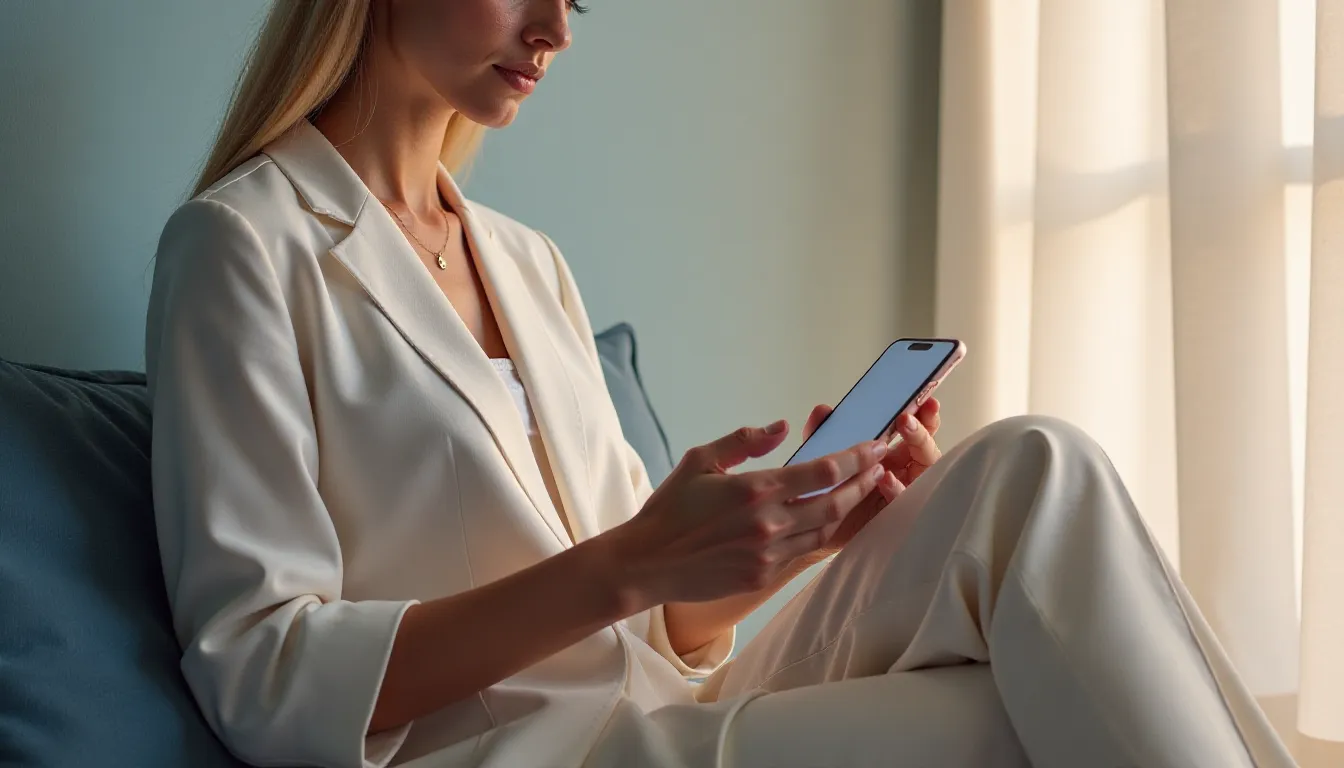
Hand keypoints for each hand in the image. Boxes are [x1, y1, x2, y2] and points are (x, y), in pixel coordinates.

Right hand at [604, 420, 889, 605]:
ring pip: (825, 529)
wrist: (648, 564)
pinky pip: (804, 551)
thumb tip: (781, 427)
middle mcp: (769, 524)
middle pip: (836, 502)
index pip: (823, 471)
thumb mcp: (700, 460)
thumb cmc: (670, 509)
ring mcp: (768, 554)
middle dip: (864, 481)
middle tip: (882, 464)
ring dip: (849, 508)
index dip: (857, 457)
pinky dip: (822, 532)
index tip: (876, 446)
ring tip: (862, 488)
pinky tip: (828, 519)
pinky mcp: (763, 576)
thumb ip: (744, 440)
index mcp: (755, 490)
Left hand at [802, 397, 942, 554]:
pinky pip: (904, 501)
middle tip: (907, 419)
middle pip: (926, 448)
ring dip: (918, 451)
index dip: (923, 414)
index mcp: (891, 454)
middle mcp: (902, 471)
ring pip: (924, 472)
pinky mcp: (895, 514)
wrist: (814, 526)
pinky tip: (885, 478)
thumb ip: (823, 433)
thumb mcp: (822, 455)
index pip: (915, 429)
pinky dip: (897, 488)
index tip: (925, 399)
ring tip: (904, 436)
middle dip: (922, 430)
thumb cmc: (827, 488)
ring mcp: (903, 492)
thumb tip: (822, 411)